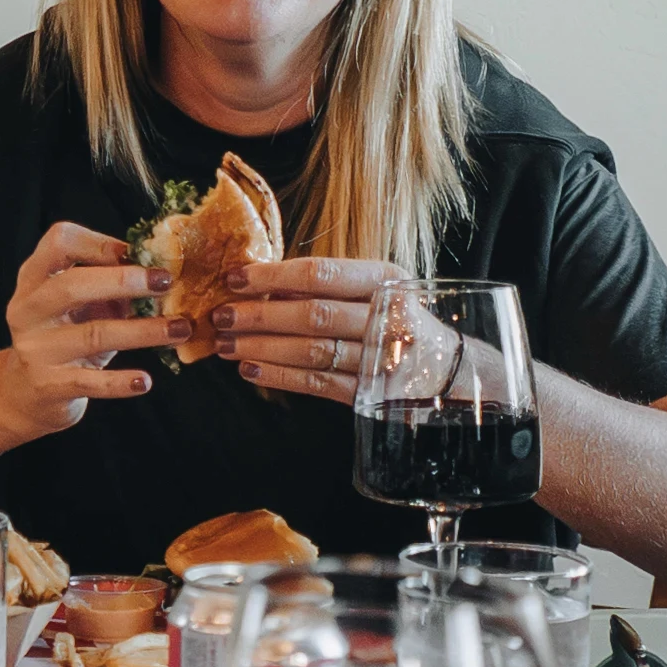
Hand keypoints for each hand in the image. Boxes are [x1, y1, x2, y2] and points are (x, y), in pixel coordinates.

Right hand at [0, 221, 154, 426]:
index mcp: (34, 280)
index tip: (133, 253)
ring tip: (179, 329)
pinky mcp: (48, 386)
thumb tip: (160, 275)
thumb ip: (110, 288)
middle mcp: (28, 310)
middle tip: (165, 282)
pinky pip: (89, 382)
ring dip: (142, 331)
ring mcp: (35, 349)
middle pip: (72, 285)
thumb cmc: (64, 339)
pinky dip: (120, 382)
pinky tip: (145, 381)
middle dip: (123, 281)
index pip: (59, 243)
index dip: (98, 243)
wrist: (26, 394)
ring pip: (92, 334)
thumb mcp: (80, 307)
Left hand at [212, 253, 414, 409]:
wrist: (445, 365)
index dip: (273, 276)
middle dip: (260, 316)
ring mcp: (380, 358)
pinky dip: (280, 377)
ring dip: (262, 347)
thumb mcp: (374, 287)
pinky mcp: (370, 392)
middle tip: (220, 315)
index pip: (321, 274)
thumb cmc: (394, 315)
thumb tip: (260, 282)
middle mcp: (387, 317)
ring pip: (311, 351)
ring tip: (226, 344)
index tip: (235, 278)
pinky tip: (251, 370)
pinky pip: (318, 383)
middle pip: (313, 315)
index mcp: (385, 280)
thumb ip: (326, 283)